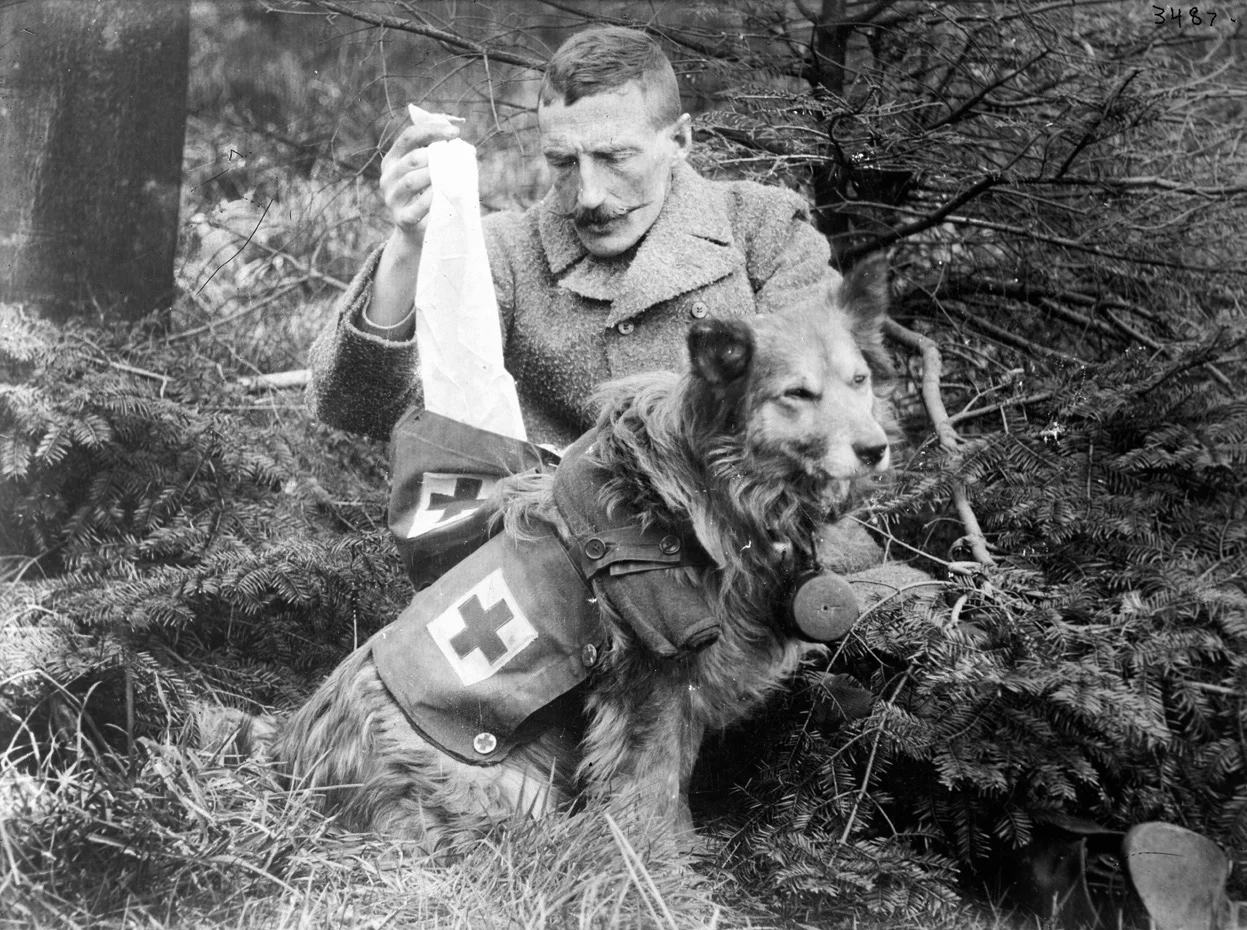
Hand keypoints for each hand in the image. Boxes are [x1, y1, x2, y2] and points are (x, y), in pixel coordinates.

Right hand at [379, 106, 462, 248]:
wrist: (417, 231)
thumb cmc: (426, 194)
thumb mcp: (427, 171)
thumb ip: (435, 150)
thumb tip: (452, 129)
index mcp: (392, 160)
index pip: (409, 137)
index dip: (432, 130)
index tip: (455, 132)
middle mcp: (387, 178)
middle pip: (411, 159)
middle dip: (436, 156)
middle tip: (455, 158)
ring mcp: (391, 199)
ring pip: (412, 181)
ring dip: (434, 176)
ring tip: (452, 175)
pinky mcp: (401, 219)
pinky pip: (417, 207)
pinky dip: (432, 199)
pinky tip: (444, 194)